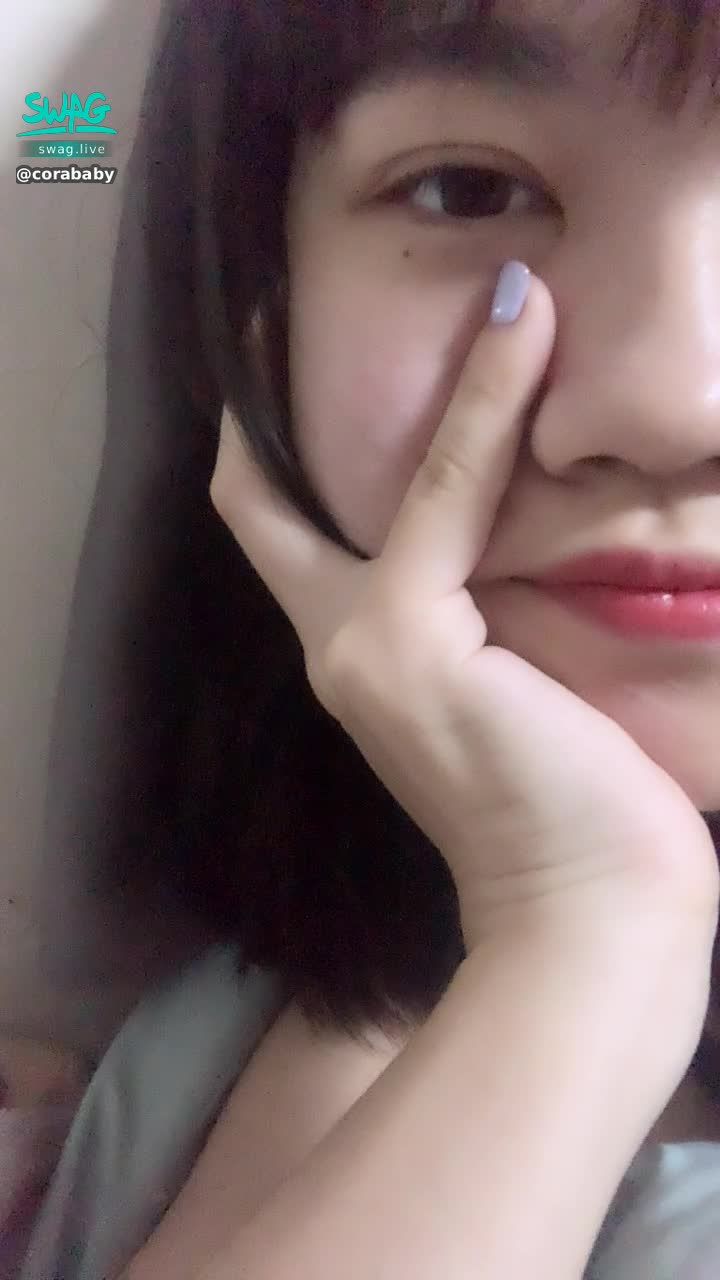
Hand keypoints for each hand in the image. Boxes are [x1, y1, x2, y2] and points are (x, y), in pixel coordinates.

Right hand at [211, 267, 717, 955]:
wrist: (587, 912)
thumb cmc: (574, 814)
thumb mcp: (519, 696)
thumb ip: (496, 620)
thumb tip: (549, 534)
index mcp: (367, 663)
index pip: (292, 545)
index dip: (266, 462)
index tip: (277, 375)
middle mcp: (339, 649)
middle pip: (266, 509)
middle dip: (265, 410)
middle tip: (287, 309)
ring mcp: (360, 644)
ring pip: (387, 477)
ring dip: (452, 372)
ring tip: (508, 286)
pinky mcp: (404, 638)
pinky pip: (451, 489)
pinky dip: (488, 399)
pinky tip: (529, 322)